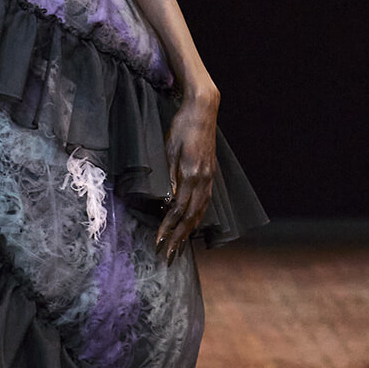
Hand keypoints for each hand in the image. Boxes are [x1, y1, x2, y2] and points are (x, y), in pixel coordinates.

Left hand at [156, 86, 218, 263]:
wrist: (203, 111)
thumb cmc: (181, 127)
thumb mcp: (168, 149)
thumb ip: (169, 177)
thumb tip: (167, 202)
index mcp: (190, 175)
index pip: (177, 210)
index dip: (167, 228)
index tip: (158, 243)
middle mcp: (203, 180)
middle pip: (190, 217)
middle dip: (178, 239)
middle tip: (168, 256)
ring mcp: (209, 178)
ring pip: (200, 213)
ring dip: (188, 233)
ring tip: (179, 248)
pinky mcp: (210, 175)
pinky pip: (205, 204)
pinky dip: (197, 219)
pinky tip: (192, 226)